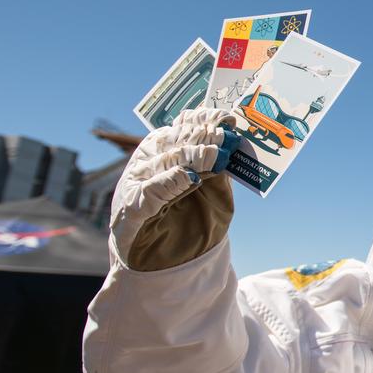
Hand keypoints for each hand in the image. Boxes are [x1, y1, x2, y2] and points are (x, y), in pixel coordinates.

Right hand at [110, 108, 240, 270]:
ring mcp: (137, 181)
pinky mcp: (132, 207)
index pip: (184, 125)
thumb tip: (240, 146)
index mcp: (163, 146)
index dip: (206, 119)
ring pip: (166, 161)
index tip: (229, 119)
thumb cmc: (179, 214)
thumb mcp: (204, 185)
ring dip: (193, 156)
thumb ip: (218, 167)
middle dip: (205, 137)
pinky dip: (172, 181)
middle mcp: (148, 158)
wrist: (151, 254)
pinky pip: (152, 190)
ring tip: (216, 156)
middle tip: (228, 138)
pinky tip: (191, 177)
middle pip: (178, 141)